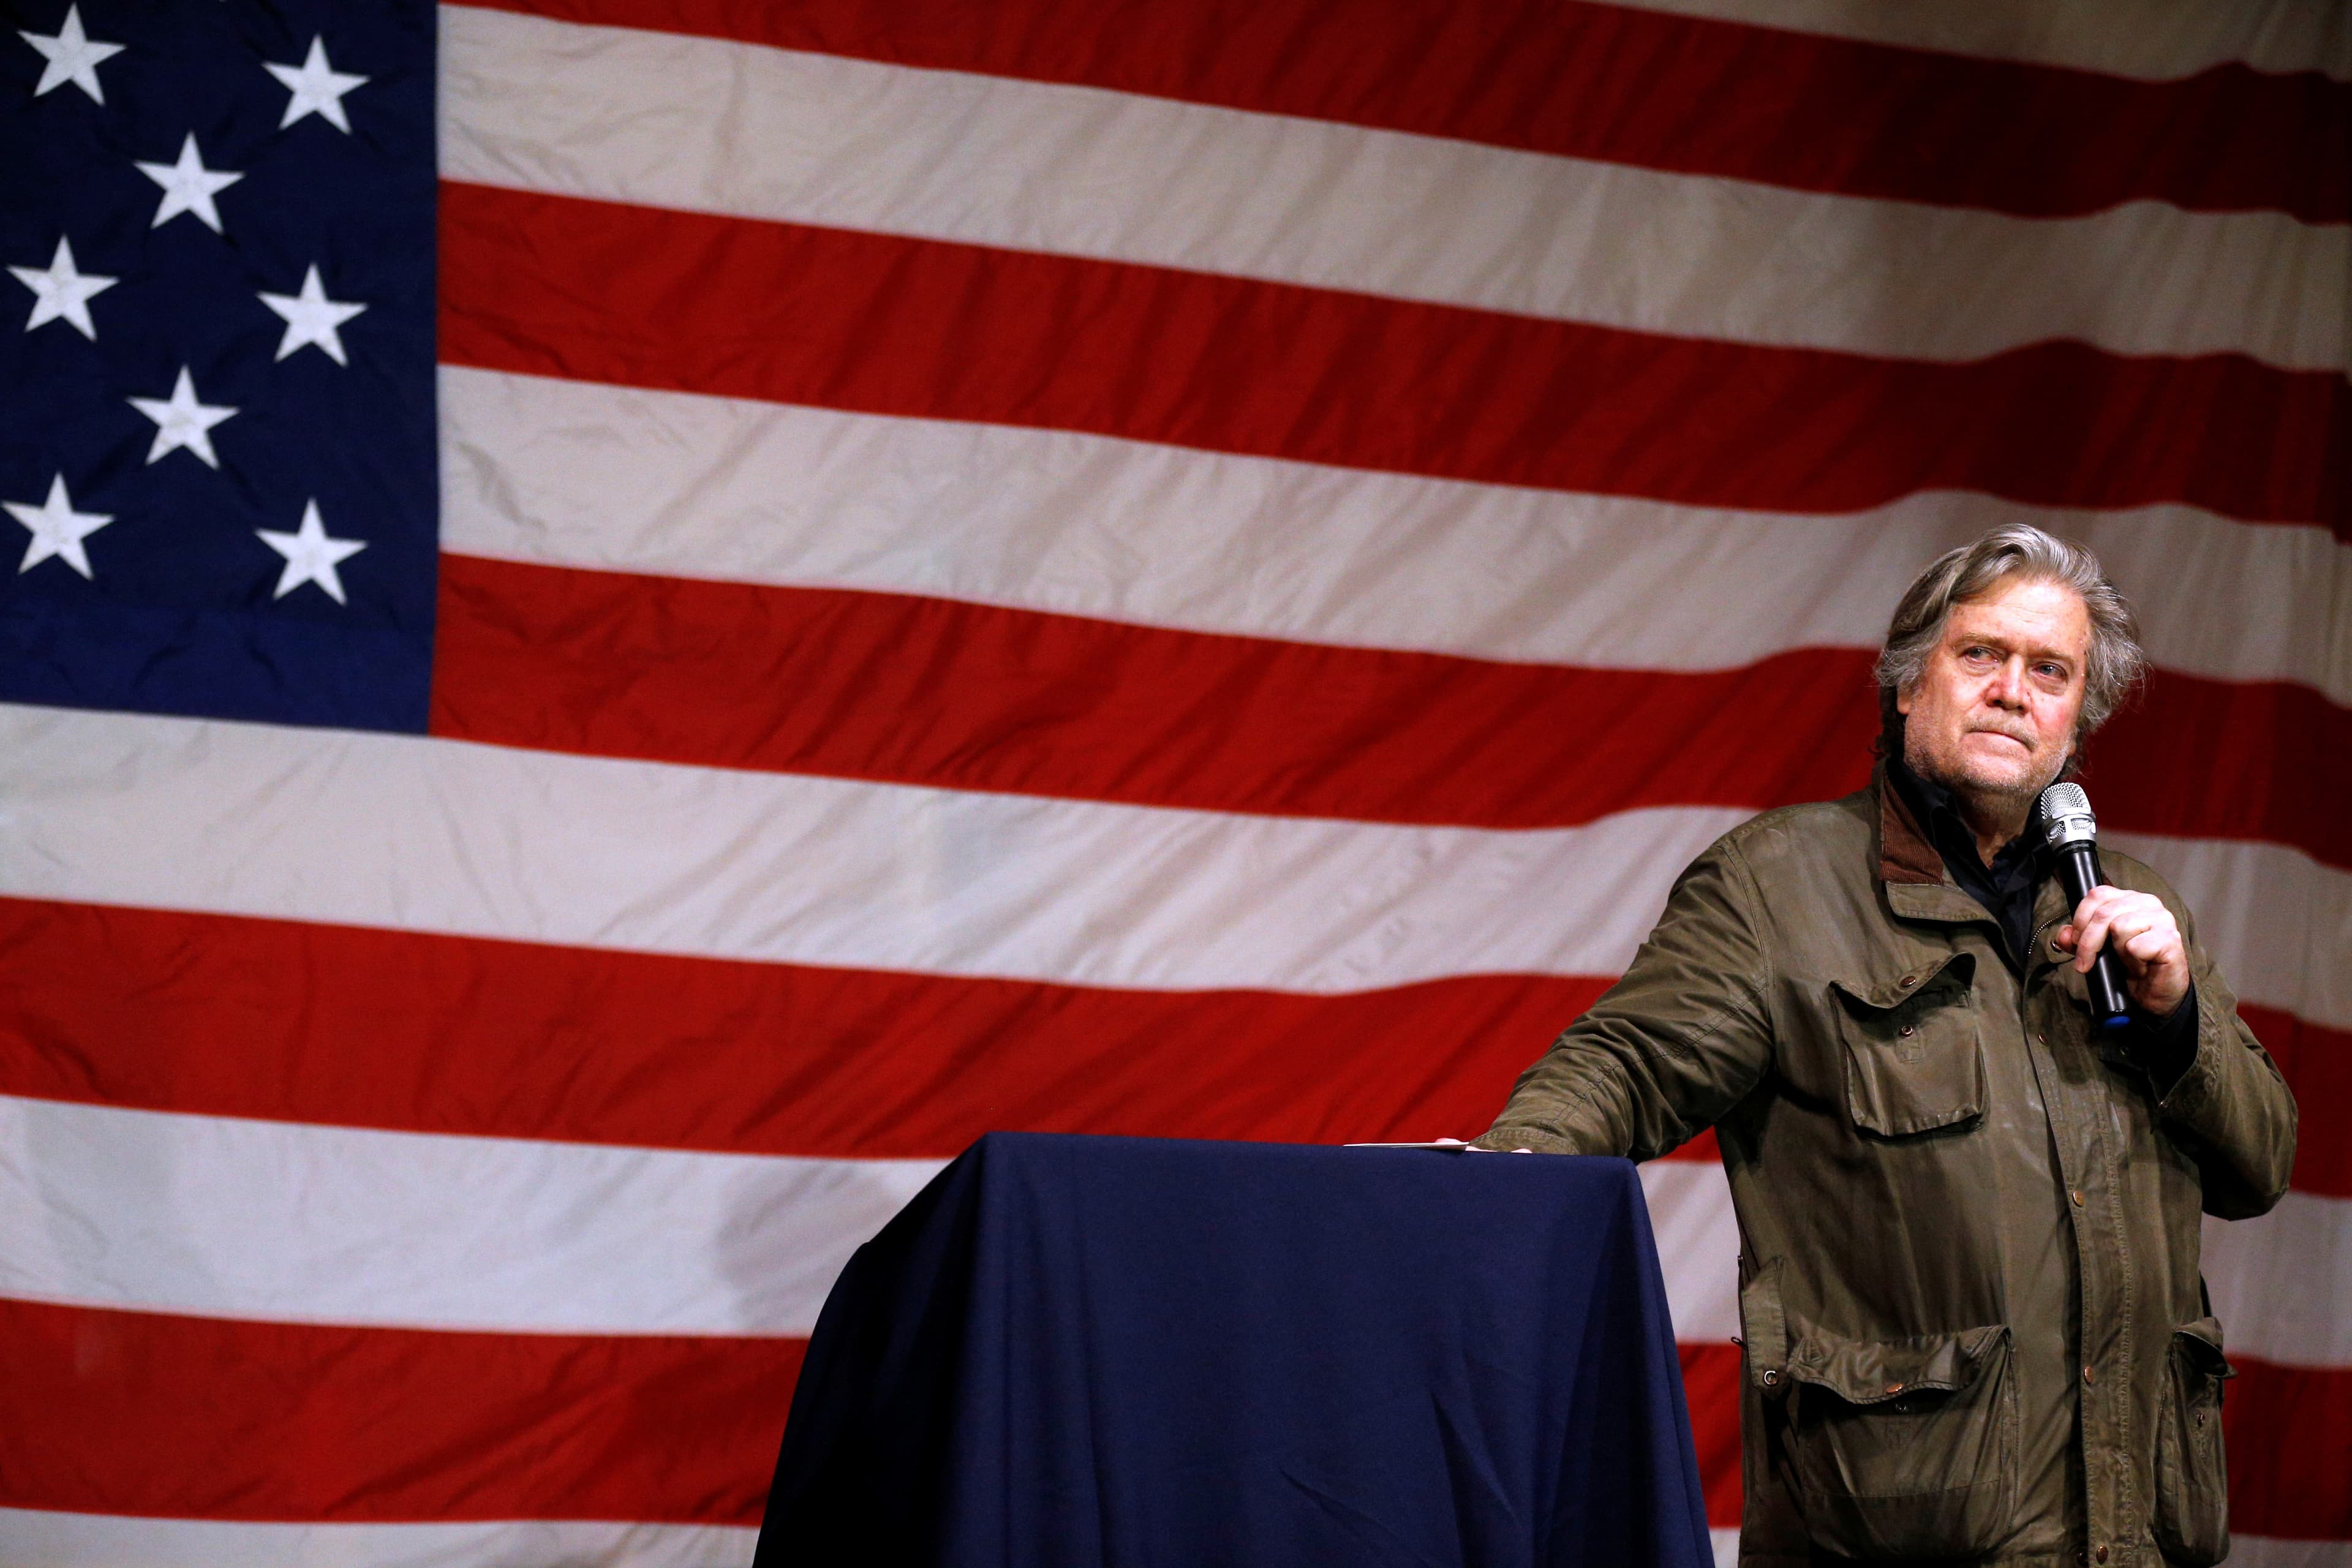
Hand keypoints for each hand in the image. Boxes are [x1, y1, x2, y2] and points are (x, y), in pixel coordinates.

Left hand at [2054, 885, 2190, 1018]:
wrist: (2155, 992)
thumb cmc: (2129, 967)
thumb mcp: (2097, 951)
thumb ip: (2078, 940)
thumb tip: (2062, 935)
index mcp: (2129, 899)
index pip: (2097, 895)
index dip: (2080, 918)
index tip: (2074, 941)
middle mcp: (2147, 903)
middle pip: (2103, 914)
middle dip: (2087, 942)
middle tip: (2085, 962)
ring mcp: (2162, 919)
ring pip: (2119, 927)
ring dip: (2117, 952)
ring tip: (2127, 961)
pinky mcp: (2170, 938)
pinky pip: (2136, 946)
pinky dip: (2133, 962)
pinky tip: (2141, 966)